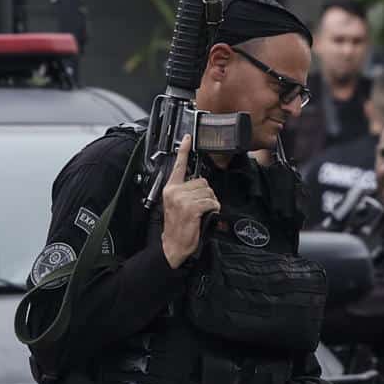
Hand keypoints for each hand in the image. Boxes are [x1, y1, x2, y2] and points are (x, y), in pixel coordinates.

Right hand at [160, 134, 220, 267]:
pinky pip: (210, 201)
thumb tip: (200, 186)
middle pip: (202, 181)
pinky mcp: (191, 207)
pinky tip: (207, 215)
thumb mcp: (176, 206)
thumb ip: (184, 192)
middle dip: (206, 193)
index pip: (178, 166)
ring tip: (202, 212)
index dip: (184, 150)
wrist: (172, 246)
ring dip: (210, 202)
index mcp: (170, 189)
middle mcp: (174, 191)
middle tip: (200, 207)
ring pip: (208, 191)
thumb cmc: (177, 228)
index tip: (188, 137)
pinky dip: (213, 208)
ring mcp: (182, 199)